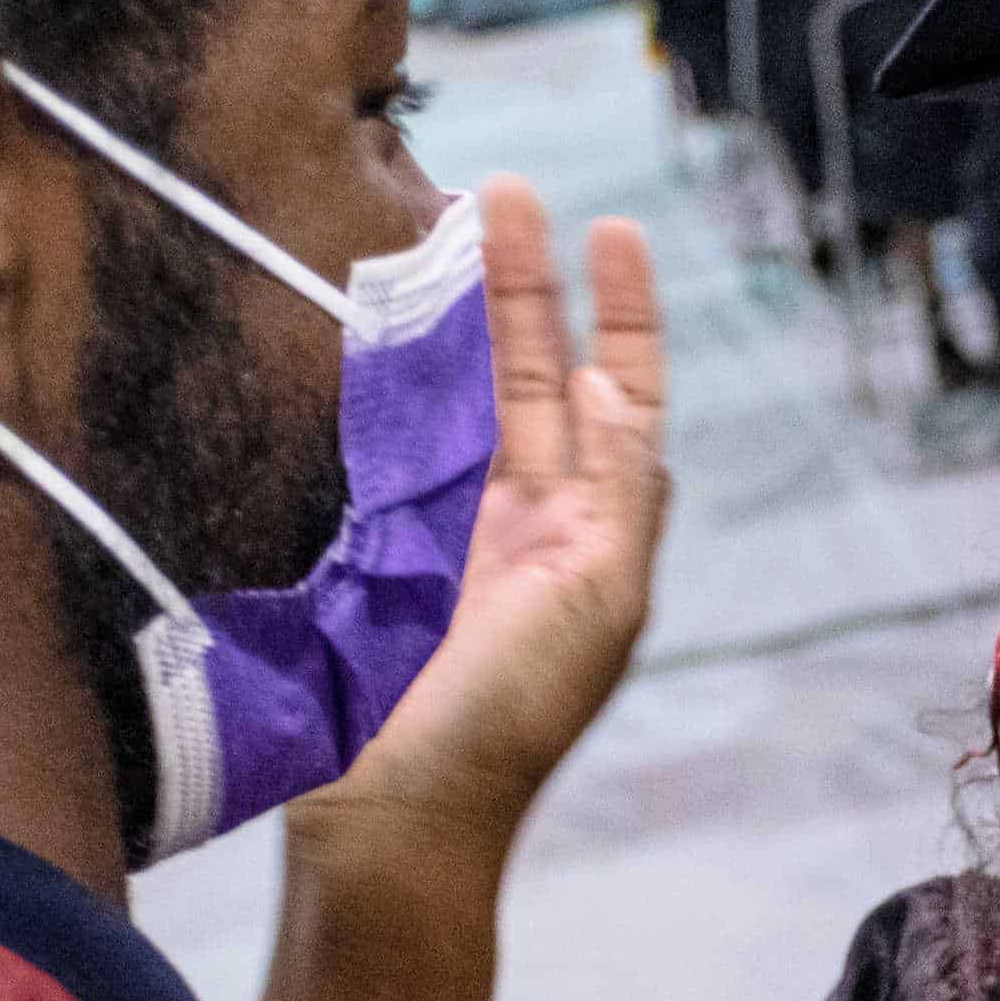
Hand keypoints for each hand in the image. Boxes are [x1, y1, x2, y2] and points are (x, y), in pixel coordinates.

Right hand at [308, 174, 669, 869]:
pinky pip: (391, 438)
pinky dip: (392, 375)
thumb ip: (616, 494)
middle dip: (526, 280)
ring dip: (459, 311)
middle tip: (501, 188)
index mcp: (595, 531)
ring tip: (445, 222)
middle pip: (535, 370)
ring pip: (463, 390)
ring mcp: (449, 526)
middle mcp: (530, 518)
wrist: (398, 812)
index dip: (625, 315)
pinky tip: (384, 316)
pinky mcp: (374, 542)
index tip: (617, 230)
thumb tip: (614, 390)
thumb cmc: (511, 721)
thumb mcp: (600, 603)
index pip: (623, 397)